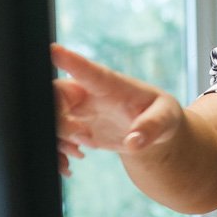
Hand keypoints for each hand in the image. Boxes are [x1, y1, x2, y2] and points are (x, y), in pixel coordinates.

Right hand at [52, 43, 185, 173]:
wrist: (153, 132)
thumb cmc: (162, 115)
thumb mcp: (167, 118)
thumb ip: (152, 127)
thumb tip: (134, 142)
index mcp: (112, 85)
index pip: (89, 71)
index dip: (71, 61)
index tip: (54, 50)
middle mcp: (89, 94)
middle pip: (56, 94)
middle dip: (57, 114)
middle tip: (78, 134)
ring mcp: (79, 111)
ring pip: (49, 116)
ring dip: (56, 138)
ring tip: (78, 152)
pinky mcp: (75, 128)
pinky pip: (54, 137)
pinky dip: (56, 153)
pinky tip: (68, 165)